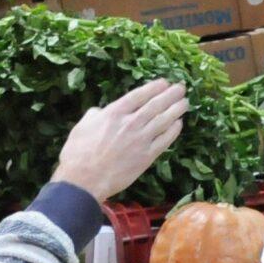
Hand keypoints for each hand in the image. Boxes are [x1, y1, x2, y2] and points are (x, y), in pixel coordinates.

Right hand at [52, 78, 188, 200]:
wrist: (85, 179)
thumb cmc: (78, 153)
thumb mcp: (82, 126)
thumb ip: (95, 115)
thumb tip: (100, 112)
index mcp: (114, 113)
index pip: (139, 95)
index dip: (154, 87)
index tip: (164, 83)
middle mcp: (131, 123)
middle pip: (156, 105)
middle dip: (170, 95)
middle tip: (181, 88)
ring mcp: (141, 140)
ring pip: (164, 120)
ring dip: (176, 110)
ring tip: (185, 102)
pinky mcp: (147, 156)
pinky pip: (165, 141)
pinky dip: (173, 131)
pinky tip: (179, 124)